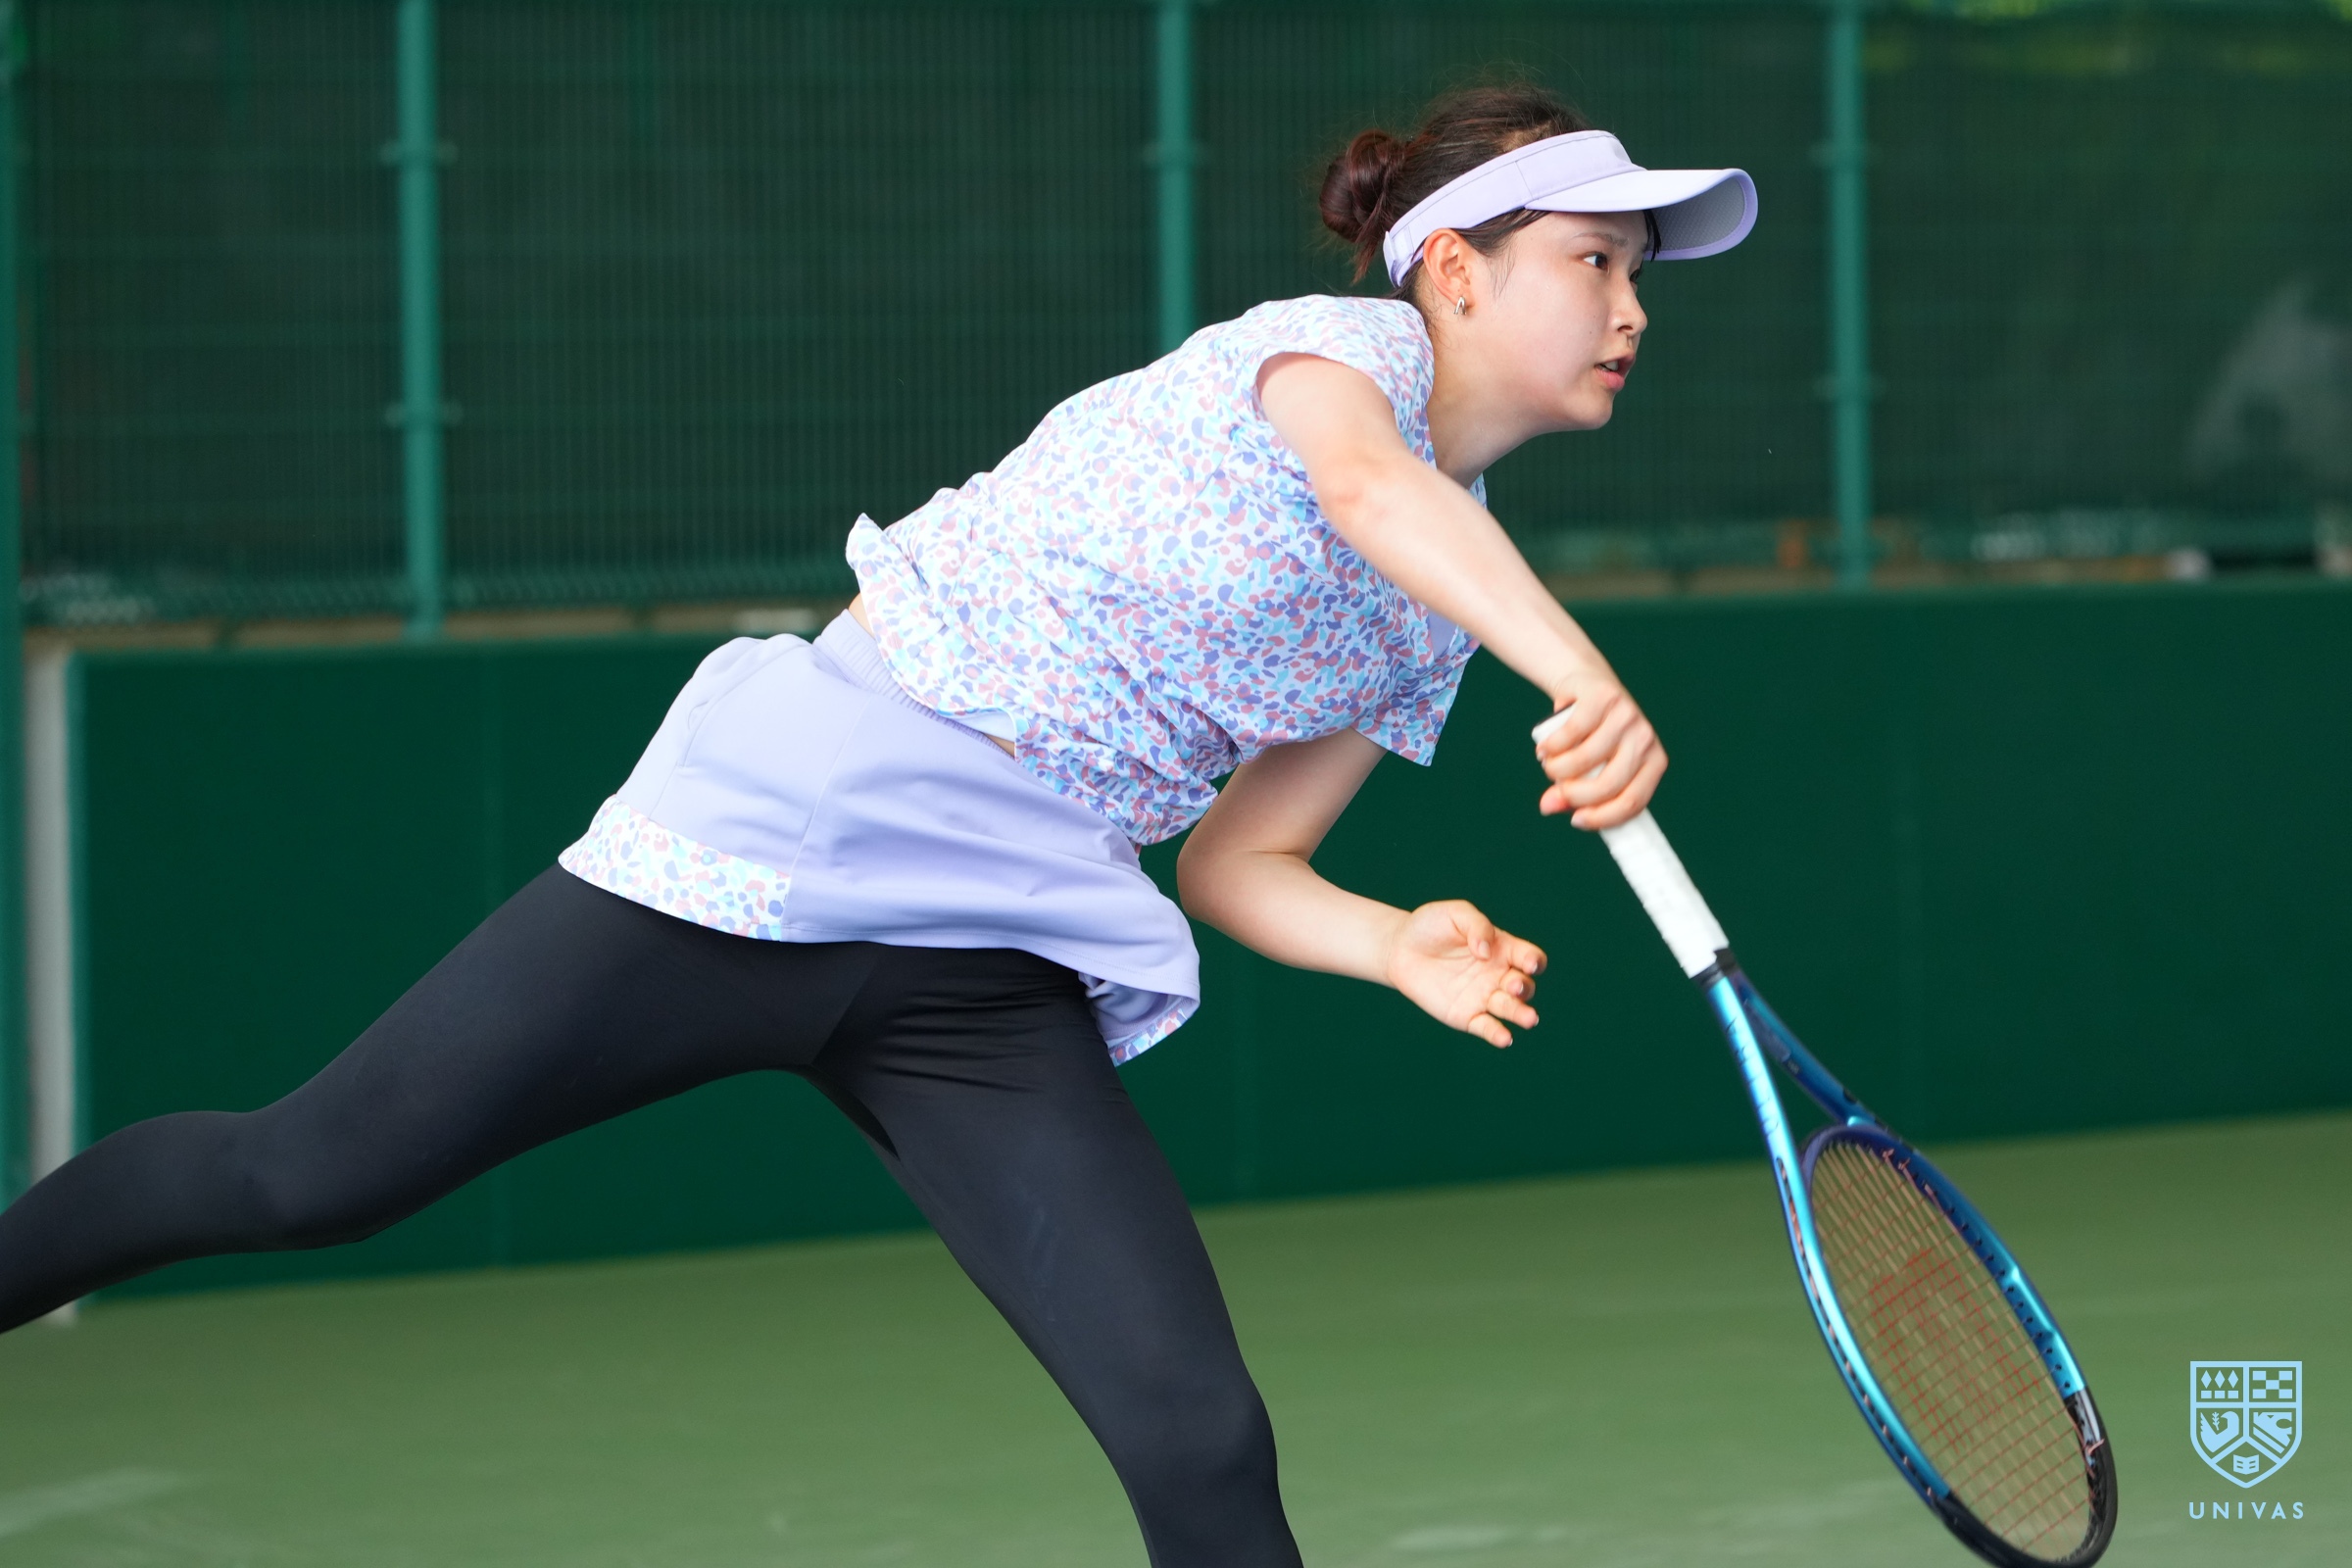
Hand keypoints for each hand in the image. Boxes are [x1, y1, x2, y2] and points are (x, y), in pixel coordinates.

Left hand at [1383, 900, 1546, 1047]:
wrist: (1400, 949)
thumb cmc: (1431, 926)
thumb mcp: (1455, 913)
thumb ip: (1477, 925)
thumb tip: (1486, 952)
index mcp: (1503, 949)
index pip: (1529, 957)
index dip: (1534, 961)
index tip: (1529, 963)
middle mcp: (1498, 975)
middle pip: (1524, 986)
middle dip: (1523, 987)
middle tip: (1513, 985)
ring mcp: (1484, 997)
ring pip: (1510, 1009)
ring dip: (1521, 1014)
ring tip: (1529, 1018)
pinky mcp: (1466, 1016)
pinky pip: (1486, 1027)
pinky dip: (1497, 1034)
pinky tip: (1504, 1038)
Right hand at [1534, 670, 1665, 828]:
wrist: (1586, 685)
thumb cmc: (1592, 736)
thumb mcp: (1588, 769)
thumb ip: (1572, 793)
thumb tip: (1548, 807)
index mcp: (1654, 762)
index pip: (1633, 802)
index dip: (1602, 818)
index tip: (1576, 820)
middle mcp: (1646, 739)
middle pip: (1608, 785)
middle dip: (1574, 794)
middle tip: (1558, 789)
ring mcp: (1626, 716)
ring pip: (1584, 760)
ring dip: (1557, 769)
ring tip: (1549, 765)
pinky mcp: (1603, 698)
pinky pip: (1570, 734)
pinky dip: (1551, 746)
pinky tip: (1544, 749)